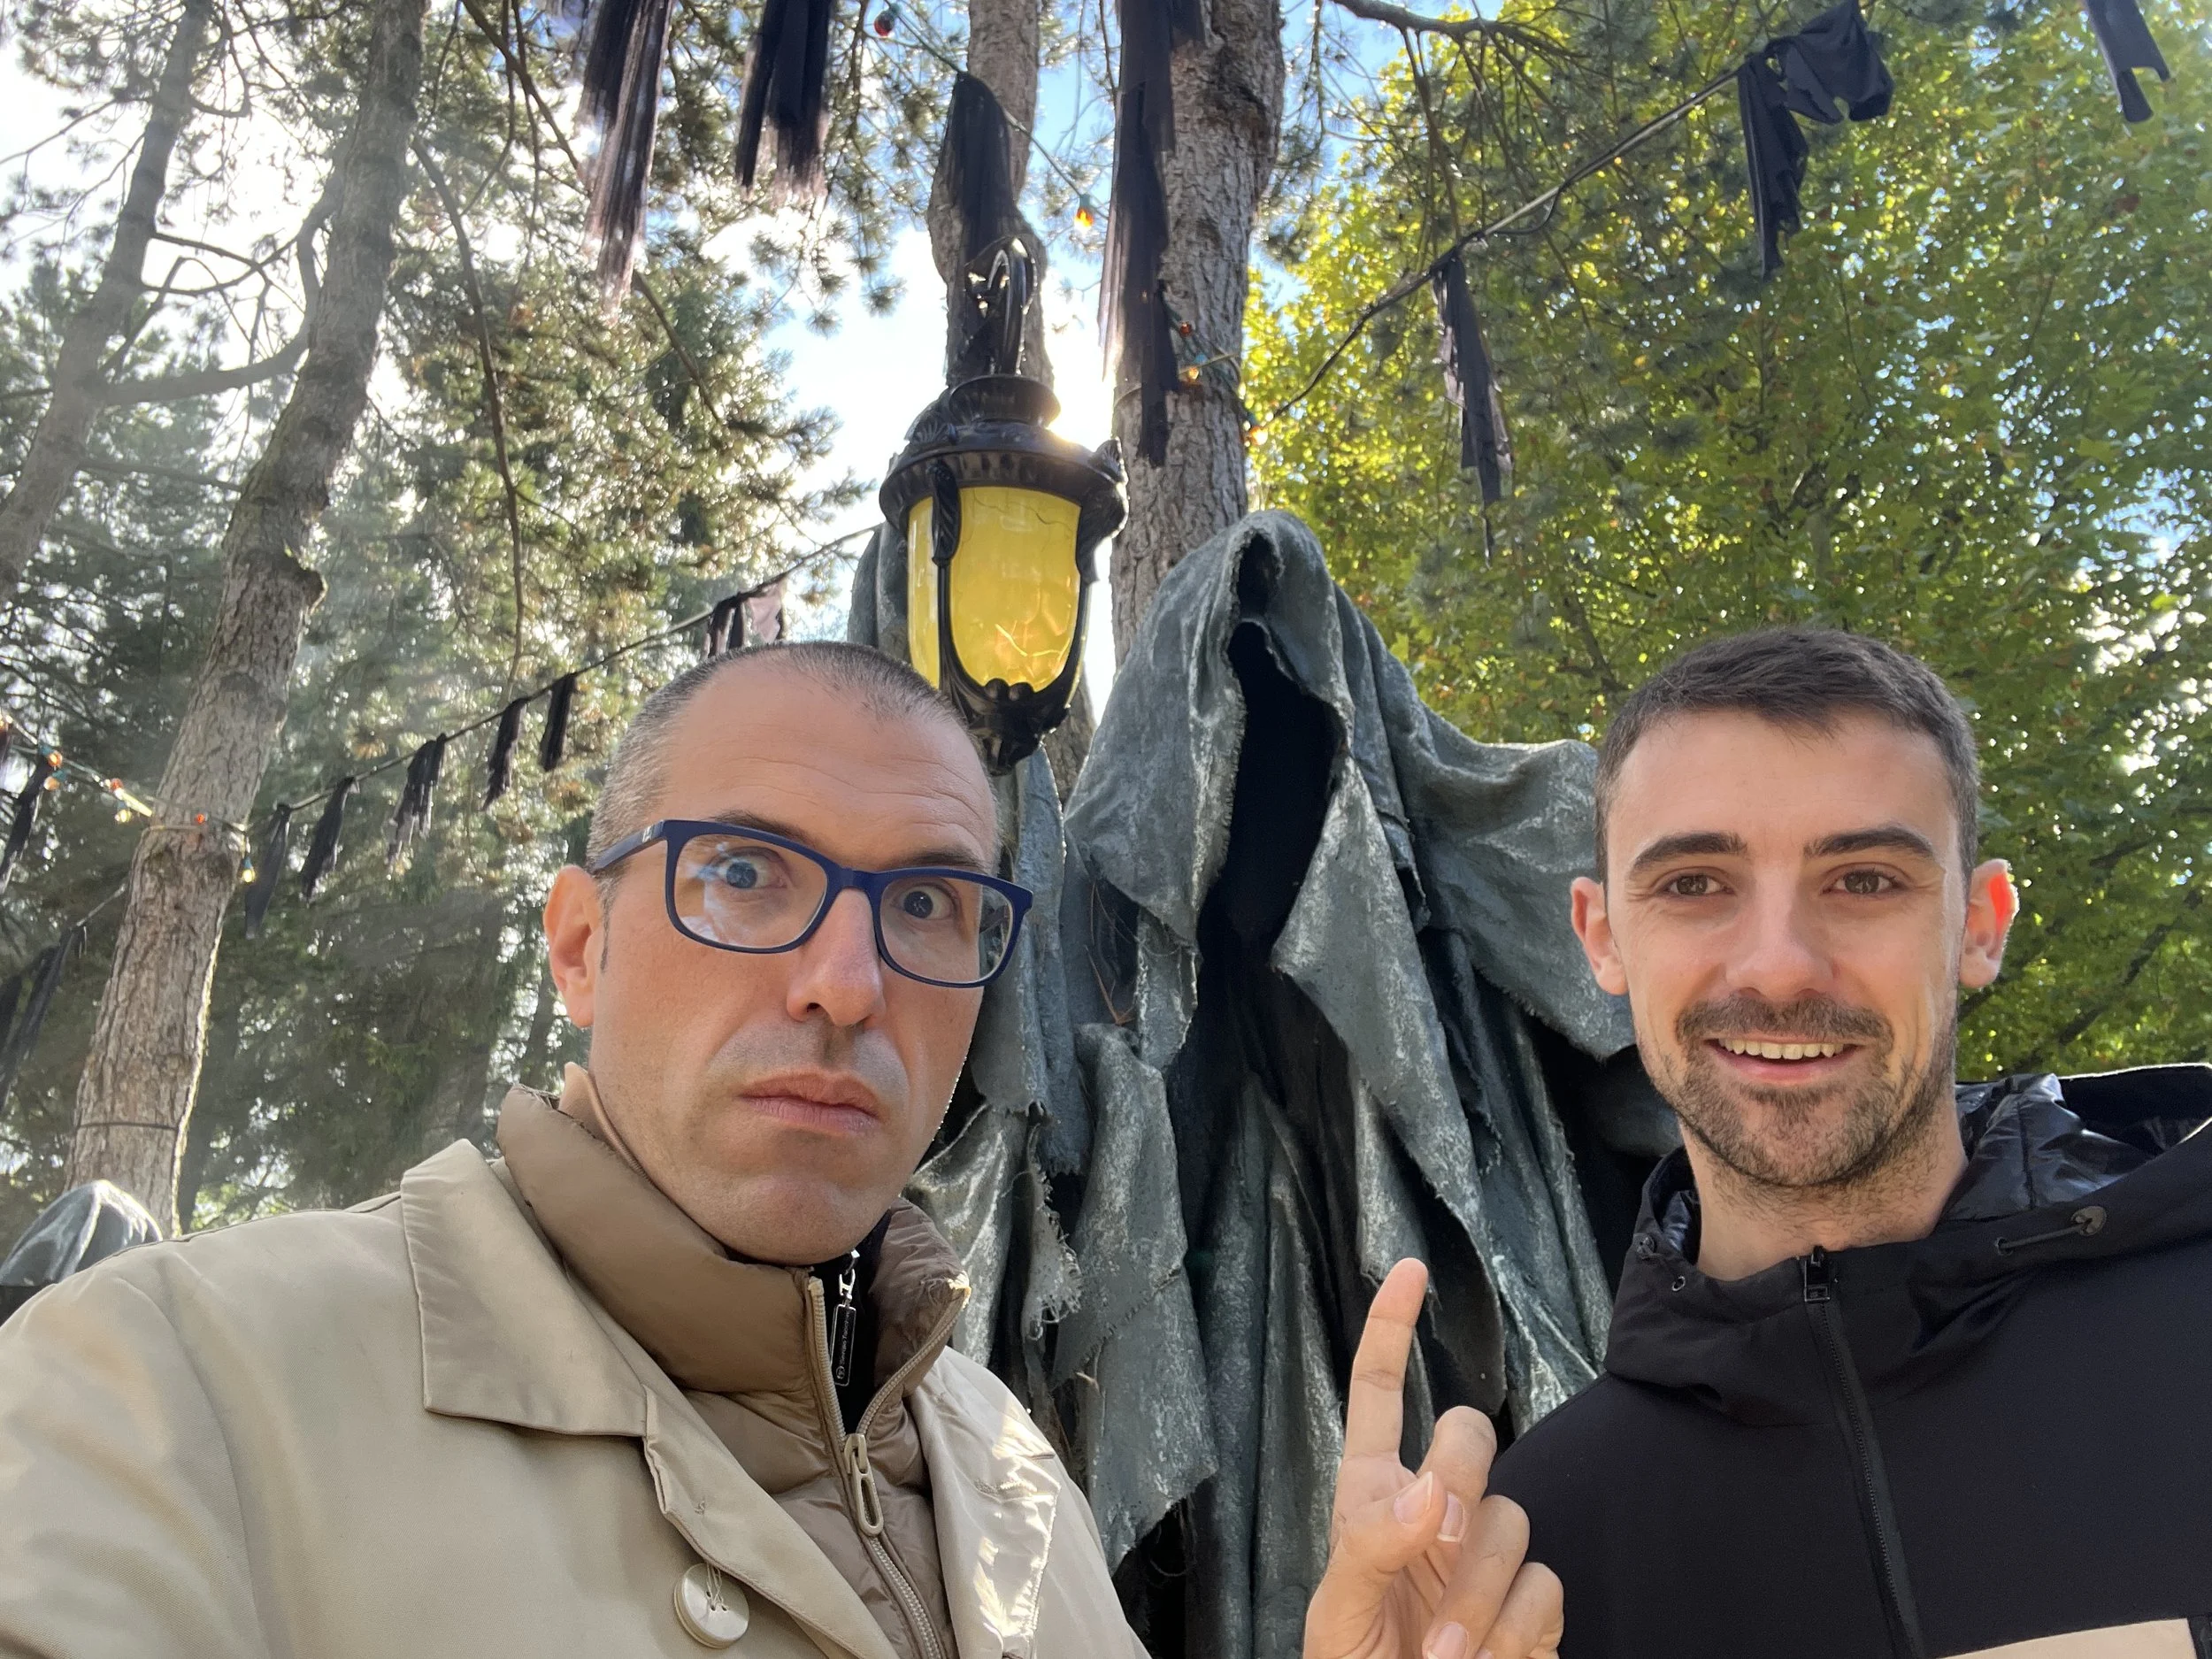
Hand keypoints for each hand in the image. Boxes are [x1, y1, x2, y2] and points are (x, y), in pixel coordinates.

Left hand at [1304, 1260, 1563, 1658]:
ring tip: (1441, 1656)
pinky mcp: (1533, 1604)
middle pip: (1471, 1435)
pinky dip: (1511, 1633)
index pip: (1380, 1394)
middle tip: (1435, 1534)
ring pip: (1512, 1519)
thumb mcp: (1339, 1612)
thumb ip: (1373, 1544)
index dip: (1391, 1329)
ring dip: (1474, 1596)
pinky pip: (1543, 1585)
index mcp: (1372, 1497)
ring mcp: (1486, 1555)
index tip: (1409, 1270)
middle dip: (1460, 1475)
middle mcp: (1435, 1511)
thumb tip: (1427, 1491)